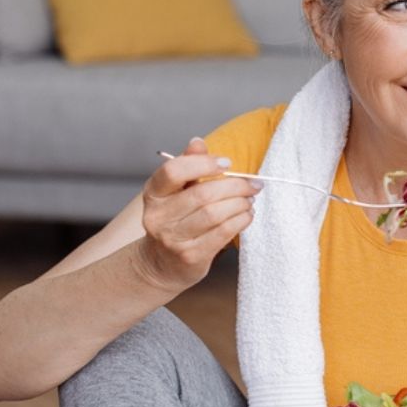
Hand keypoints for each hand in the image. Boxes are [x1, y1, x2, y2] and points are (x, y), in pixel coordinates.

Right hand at [134, 137, 260, 292]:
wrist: (163, 263)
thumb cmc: (175, 219)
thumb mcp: (176, 191)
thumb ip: (188, 165)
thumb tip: (198, 142)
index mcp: (153, 193)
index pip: (173, 171)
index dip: (203, 163)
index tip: (227, 163)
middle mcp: (158, 216)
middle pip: (202, 194)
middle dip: (235, 186)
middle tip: (253, 184)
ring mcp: (173, 239)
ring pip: (214, 214)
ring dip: (240, 204)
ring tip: (249, 200)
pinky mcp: (190, 256)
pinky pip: (222, 233)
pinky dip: (240, 221)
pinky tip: (246, 215)